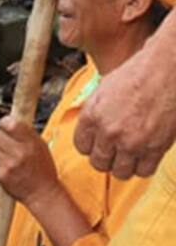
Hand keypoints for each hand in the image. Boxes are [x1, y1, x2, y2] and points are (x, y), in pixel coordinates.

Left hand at [0, 115, 59, 205]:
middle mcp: (20, 153)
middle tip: (4, 143)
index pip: (11, 124)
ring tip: (4, 155)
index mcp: (32, 143)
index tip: (3, 125)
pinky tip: (2, 165)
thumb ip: (25, 133)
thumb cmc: (42, 169)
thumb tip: (8, 119)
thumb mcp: (41, 146)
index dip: (4, 122)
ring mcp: (10, 165)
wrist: (44, 194)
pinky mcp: (2, 176)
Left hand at [74, 28, 175, 177]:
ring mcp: (132, 142)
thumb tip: (91, 130)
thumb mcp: (102, 91)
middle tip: (113, 152)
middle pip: (99, 163)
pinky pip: (143, 171)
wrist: (164, 73)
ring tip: (128, 155)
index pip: (81, 147)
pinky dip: (142, 167)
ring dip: (123, 166)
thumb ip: (94, 113)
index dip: (89, 147)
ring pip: (121, 172)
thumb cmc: (135, 76)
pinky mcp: (154, 148)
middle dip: (105, 159)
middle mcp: (108, 132)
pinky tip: (144, 156)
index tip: (97, 145)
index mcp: (91, 115)